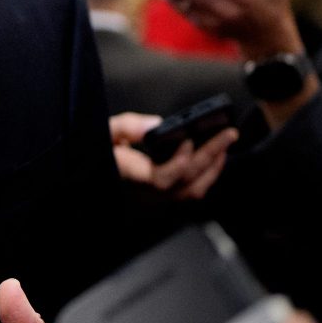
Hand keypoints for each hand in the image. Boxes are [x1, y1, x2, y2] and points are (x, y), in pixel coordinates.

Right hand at [110, 113, 236, 200]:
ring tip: (225, 143)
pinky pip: (192, 192)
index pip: (161, 179)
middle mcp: (147, 192)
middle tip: (229, 133)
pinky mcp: (165, 197)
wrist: (92, 175)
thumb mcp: (104, 132)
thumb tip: (156, 124)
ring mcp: (158, 198)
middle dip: (210, 156)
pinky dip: (207, 175)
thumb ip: (127, 127)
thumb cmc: (98, 150)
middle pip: (186, 183)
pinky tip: (215, 157)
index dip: (178, 163)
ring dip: (213, 168)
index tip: (188, 140)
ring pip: (194, 192)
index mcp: (130, 176)